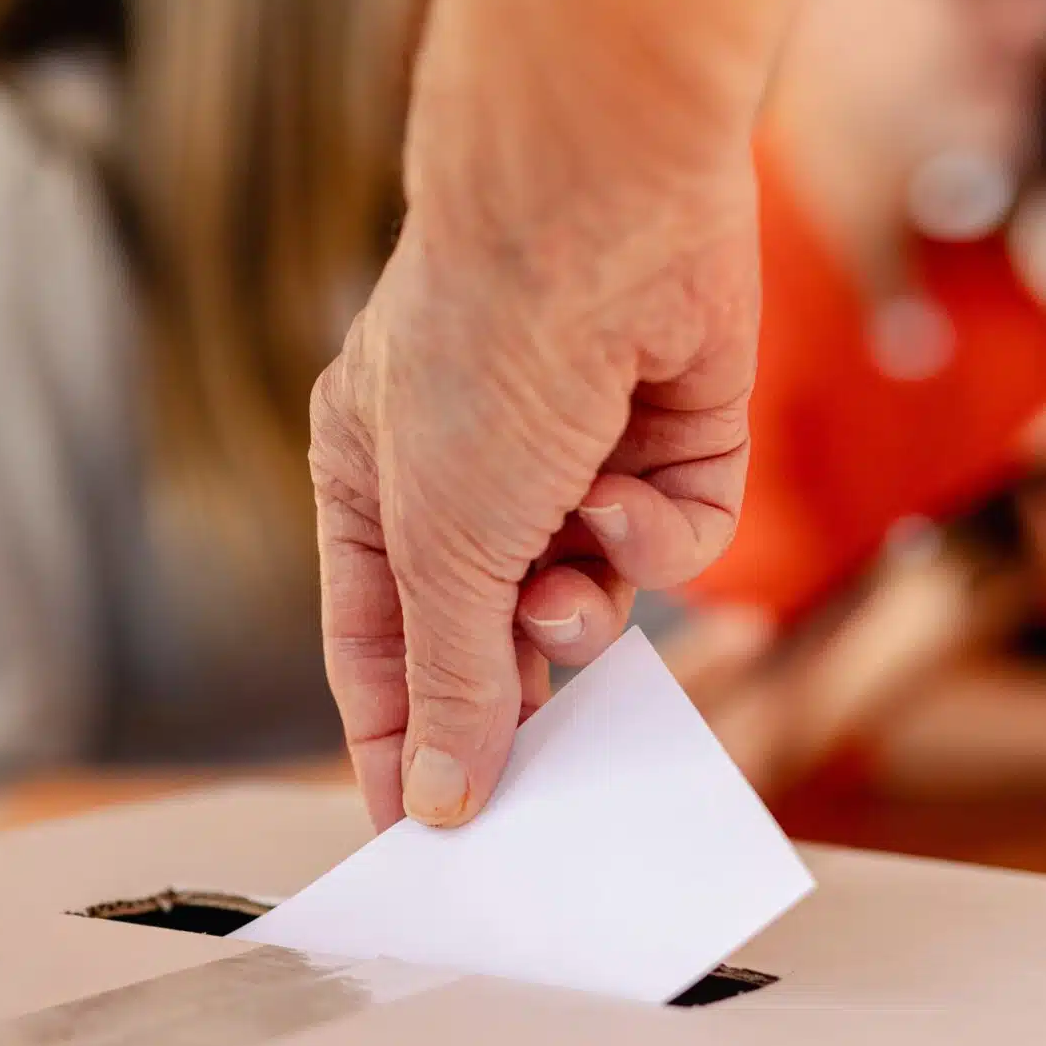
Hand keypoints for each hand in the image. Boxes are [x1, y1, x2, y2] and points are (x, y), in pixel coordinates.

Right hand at [312, 173, 761, 829]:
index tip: (424, 840)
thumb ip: (446, 681)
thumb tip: (440, 800)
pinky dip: (659, 532)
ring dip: (584, 604)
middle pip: (494, 634)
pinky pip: (673, 537)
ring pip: (593, 595)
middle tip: (539, 770)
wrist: (602, 205)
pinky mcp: (672, 435)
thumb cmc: (479, 353)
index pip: (381, 652)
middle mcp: (471, 475)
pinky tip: (632, 489)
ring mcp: (574, 454)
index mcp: (372, 489)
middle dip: (515, 683)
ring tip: (569, 579)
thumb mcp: (440, 546)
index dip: (401, 745)